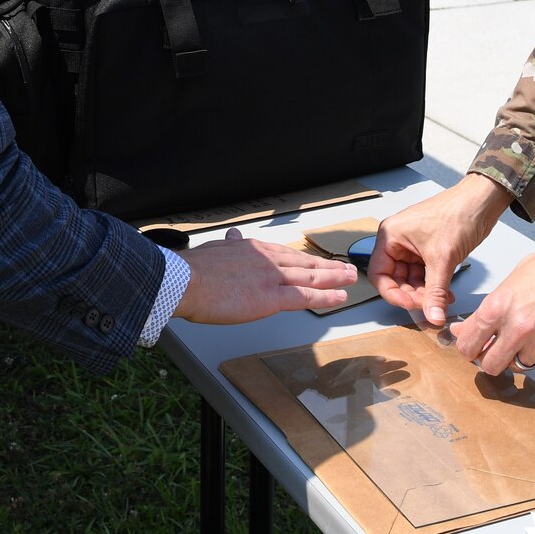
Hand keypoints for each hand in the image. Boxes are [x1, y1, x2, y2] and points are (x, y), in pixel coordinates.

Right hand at [173, 228, 357, 323]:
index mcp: (253, 249)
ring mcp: (271, 278)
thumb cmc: (194, 270)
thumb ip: (230, 245)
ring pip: (310, 277)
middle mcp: (267, 259)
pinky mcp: (271, 297)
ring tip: (350, 279)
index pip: (285, 253)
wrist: (185, 280)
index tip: (315, 261)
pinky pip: (305, 297)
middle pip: (304, 262)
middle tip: (345, 267)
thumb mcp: (215, 249)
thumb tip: (234, 236)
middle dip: (327, 265)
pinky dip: (325, 296)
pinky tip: (339, 297)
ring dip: (334, 277)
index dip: (303, 259)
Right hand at [369, 173, 512, 327]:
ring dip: (426, 294)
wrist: (481, 203)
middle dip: (413, 295)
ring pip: (412, 280)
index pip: (379, 274)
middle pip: (396, 279)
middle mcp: (399, 241)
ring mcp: (414, 246)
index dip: (393, 294)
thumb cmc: (458, 213)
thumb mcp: (442, 259)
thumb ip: (436, 292)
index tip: (411, 305)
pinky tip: (446, 295)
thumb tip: (432, 316)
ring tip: (441, 302)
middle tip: (429, 307)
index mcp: (391, 235)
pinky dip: (435, 287)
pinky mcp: (429, 250)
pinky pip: (425, 275)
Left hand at [449, 250, 534, 374]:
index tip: (471, 348)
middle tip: (495, 350)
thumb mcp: (505, 287)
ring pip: (519, 364)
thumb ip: (483, 313)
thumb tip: (460, 331)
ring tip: (529, 332)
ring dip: (520, 353)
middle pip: (491, 366)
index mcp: (497, 309)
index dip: (467, 349)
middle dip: (490, 360)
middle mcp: (518, 330)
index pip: (468, 345)